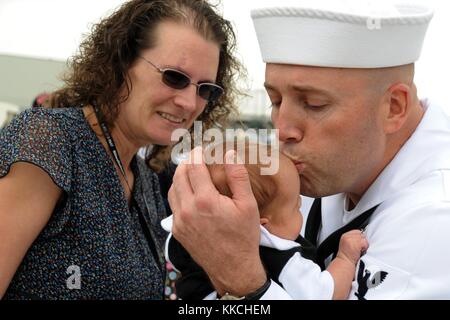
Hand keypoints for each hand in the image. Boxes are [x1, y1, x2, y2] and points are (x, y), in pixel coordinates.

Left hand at [168, 147, 266, 295]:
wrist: (232, 267)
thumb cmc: (243, 237)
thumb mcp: (247, 205)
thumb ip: (238, 176)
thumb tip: (229, 153)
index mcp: (205, 200)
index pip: (194, 166)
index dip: (197, 153)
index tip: (202, 147)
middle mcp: (187, 209)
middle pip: (179, 174)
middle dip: (187, 161)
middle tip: (197, 157)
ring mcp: (180, 221)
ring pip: (172, 188)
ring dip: (181, 176)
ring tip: (193, 171)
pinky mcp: (177, 230)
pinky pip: (173, 204)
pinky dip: (179, 192)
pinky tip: (190, 192)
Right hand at [336, 230, 368, 265]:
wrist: (345, 262)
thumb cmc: (347, 256)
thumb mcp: (347, 244)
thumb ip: (353, 239)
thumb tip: (362, 235)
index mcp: (345, 235)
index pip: (356, 231)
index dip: (359, 237)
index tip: (358, 244)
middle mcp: (347, 236)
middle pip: (361, 234)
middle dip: (362, 241)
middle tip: (358, 248)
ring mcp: (352, 239)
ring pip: (364, 238)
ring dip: (364, 245)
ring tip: (359, 250)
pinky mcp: (357, 243)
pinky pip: (365, 243)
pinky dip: (365, 248)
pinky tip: (360, 251)